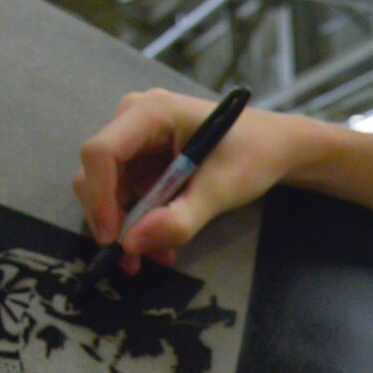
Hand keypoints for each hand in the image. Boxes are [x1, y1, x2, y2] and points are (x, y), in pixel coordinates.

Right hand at [74, 88, 304, 275]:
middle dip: (115, 220)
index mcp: (152, 111)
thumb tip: (131, 244)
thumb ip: (178, 219)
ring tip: (160, 256)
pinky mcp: (141, 157)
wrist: (274, 146)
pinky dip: (140, 221)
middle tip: (135, 261)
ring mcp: (136, 138)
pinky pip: (125, 194)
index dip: (99, 198)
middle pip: (97, 173)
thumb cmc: (254, 155)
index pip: (101, 153)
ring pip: (108, 189)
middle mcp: (134, 118)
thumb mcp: (221, 191)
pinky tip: (162, 242)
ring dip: (129, 227)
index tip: (113, 240)